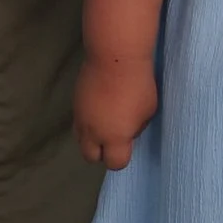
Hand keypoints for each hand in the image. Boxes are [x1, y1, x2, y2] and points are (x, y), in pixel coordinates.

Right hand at [74, 50, 157, 170]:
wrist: (114, 58)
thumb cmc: (137, 85)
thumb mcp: (148, 111)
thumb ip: (137, 127)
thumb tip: (128, 130)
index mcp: (115, 139)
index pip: (115, 163)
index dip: (121, 158)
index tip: (127, 145)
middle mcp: (94, 133)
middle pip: (90, 157)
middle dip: (101, 152)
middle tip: (112, 138)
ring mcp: (81, 118)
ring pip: (80, 140)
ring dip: (91, 138)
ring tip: (103, 124)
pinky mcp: (75, 104)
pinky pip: (77, 123)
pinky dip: (85, 123)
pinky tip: (97, 110)